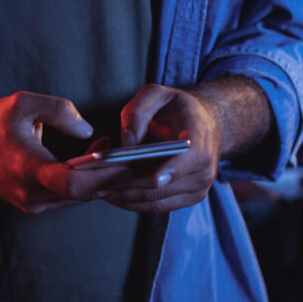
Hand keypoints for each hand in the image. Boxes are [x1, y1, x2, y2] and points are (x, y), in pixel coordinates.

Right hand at [0, 91, 125, 213]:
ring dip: (105, 179)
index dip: (103, 174)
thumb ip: (59, 110)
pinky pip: (71, 197)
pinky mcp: (36, 204)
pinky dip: (90, 182)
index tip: (125, 158)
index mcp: (27, 169)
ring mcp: (33, 204)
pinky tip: (103, 160)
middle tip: (142, 157)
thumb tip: (88, 132)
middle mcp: (31, 194)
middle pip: (84, 193)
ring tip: (126, 154)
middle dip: (115, 176)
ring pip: (81, 198)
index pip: (71, 183)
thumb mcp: (23, 103)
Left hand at [103, 84, 222, 212]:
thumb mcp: (157, 94)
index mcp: (200, 137)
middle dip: (127, 185)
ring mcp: (199, 187)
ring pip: (155, 200)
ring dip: (125, 196)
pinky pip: (157, 207)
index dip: (171, 170)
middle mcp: (204, 168)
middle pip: (162, 185)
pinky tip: (113, 194)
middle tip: (96, 183)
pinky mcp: (190, 199)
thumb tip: (126, 143)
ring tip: (98, 189)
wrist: (206, 123)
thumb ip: (138, 112)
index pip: (190, 158)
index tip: (153, 178)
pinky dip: (133, 202)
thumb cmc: (177, 107)